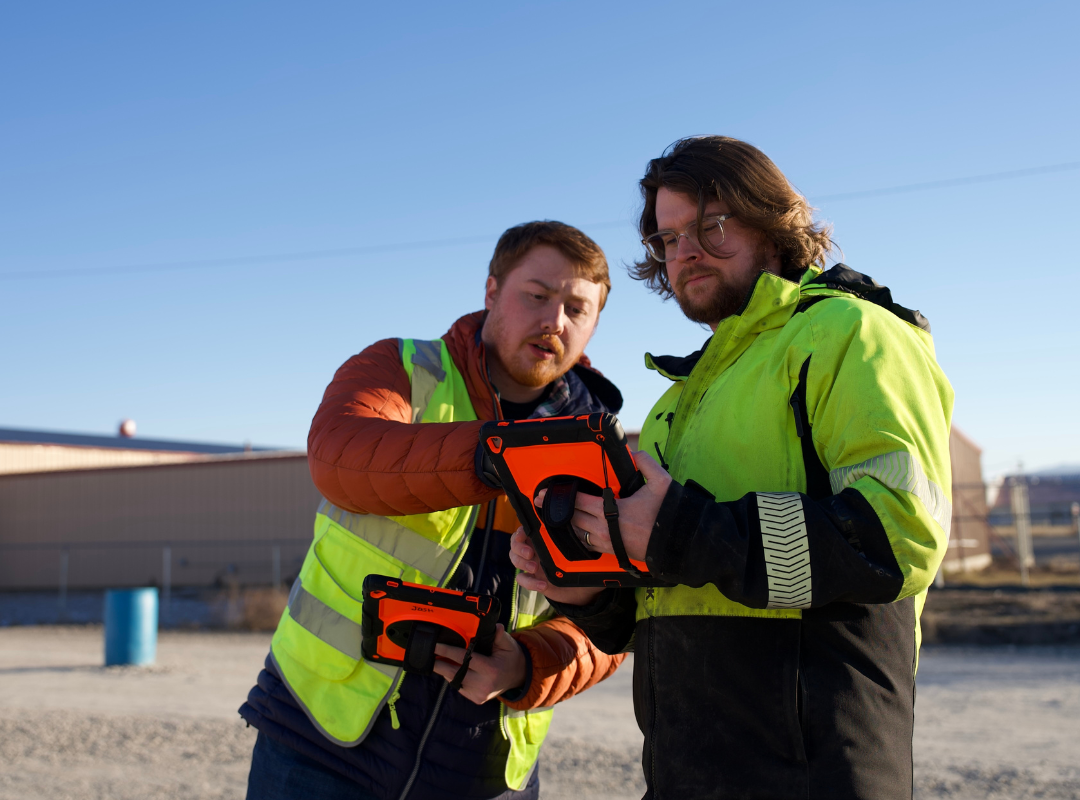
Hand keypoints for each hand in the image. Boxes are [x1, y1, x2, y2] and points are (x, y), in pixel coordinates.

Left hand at [432, 624, 524, 704]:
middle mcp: (483, 684)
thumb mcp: (509, 644)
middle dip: (439, 663)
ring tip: (436, 659)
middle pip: (454, 673)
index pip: (464, 659)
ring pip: (454, 681)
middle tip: (428, 654)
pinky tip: (448, 668)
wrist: (518, 677)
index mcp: (490, 669)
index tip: (436, 645)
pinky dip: (452, 677)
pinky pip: (459, 687)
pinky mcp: (476, 698)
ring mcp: (479, 694)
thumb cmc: (511, 657)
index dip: (448, 651)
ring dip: (444, 670)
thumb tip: (495, 627)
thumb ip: (500, 636)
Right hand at [509, 528, 603, 605]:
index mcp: (544, 539)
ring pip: (515, 559)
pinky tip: (543, 585)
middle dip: (519, 547)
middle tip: (530, 553)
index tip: (525, 533)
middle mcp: (535, 550)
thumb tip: (586, 530)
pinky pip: (522, 579)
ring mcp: (532, 565)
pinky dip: (530, 582)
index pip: (525, 530)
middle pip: (514, 543)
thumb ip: (580, 541)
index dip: (520, 531)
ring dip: (521, 563)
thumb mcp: (582, 551)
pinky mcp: (534, 580)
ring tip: (535, 568)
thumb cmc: (582, 565)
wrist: (582, 590)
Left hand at [533, 450, 670, 562]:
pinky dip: (579, 535)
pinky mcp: (611, 552)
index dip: (561, 497)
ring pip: (577, 533)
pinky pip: (587, 544)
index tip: (543, 494)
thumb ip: (646, 464)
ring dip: (567, 523)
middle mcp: (605, 529)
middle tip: (542, 503)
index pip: (579, 501)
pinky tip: (575, 528)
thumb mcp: (661, 482)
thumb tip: (634, 453)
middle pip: (573, 518)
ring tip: (556, 515)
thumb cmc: (668, 514)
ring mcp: (607, 543)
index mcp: (612, 511)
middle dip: (557, 510)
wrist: (678, 544)